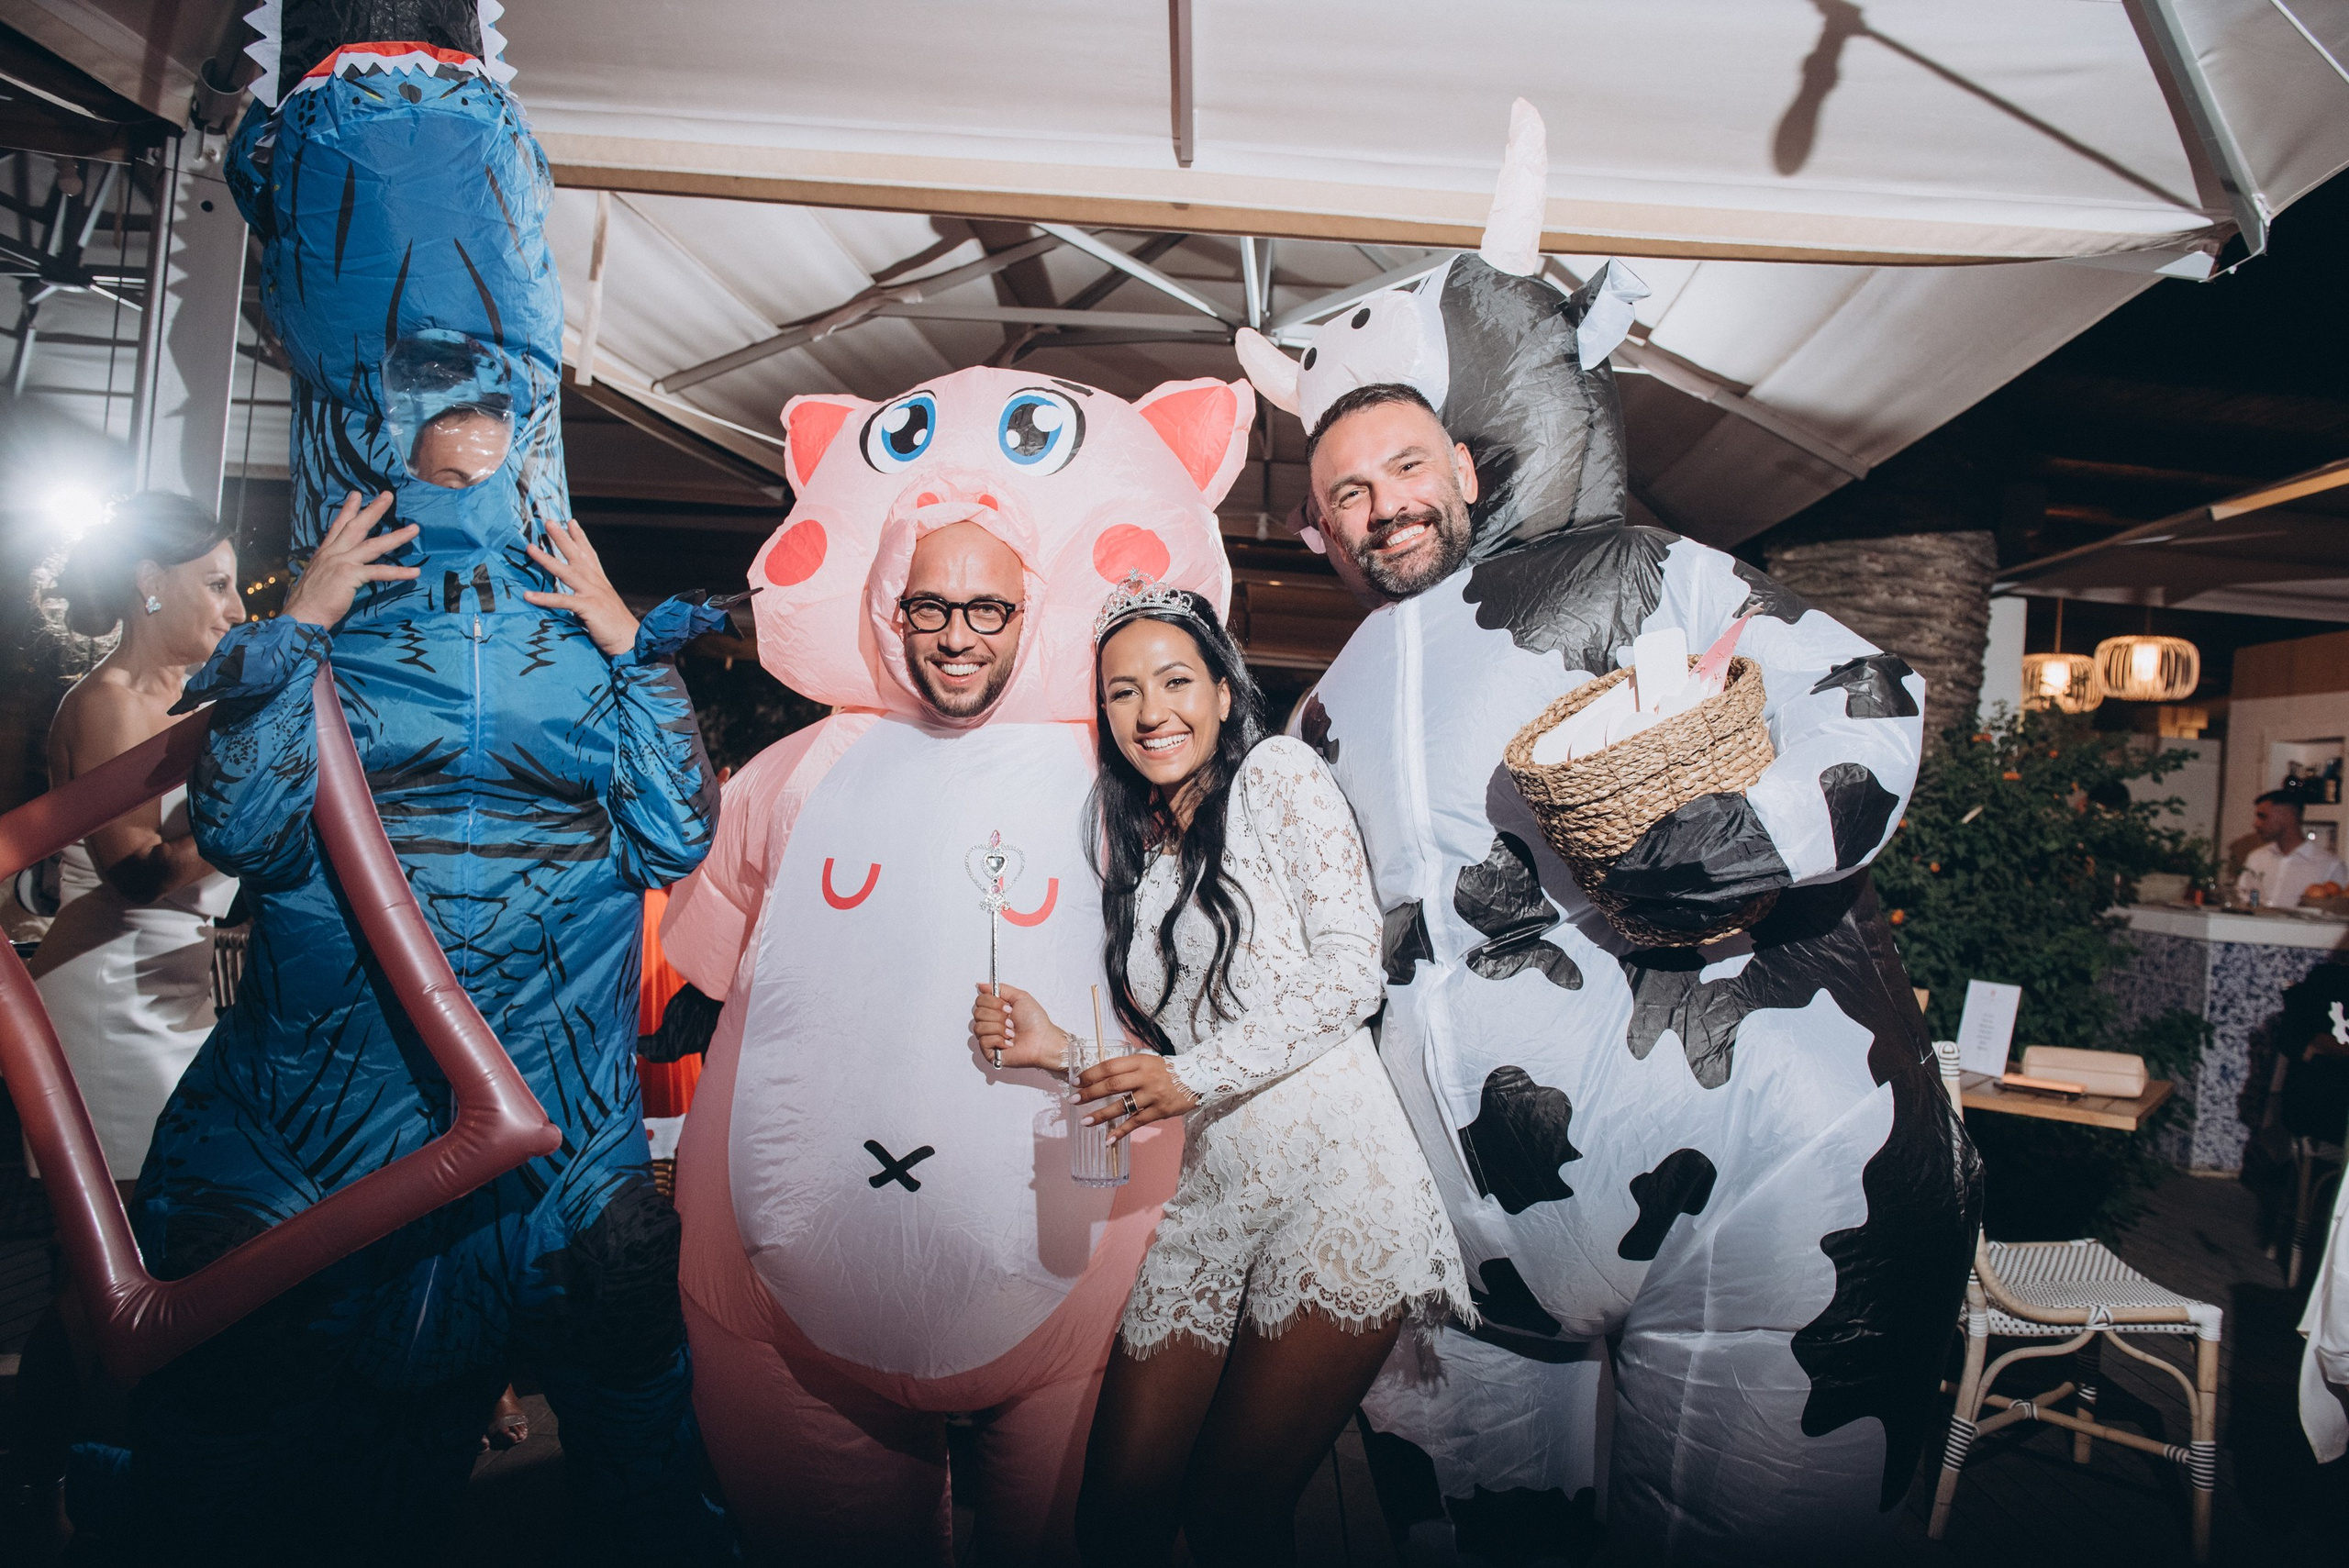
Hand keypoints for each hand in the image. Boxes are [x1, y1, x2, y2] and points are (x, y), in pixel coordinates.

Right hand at [283, 491, 417, 627]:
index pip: (338, 527)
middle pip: (357, 527)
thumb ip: (329, 570)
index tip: (357, 495)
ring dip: (396, 536)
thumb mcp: (318, 579)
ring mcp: (341, 562)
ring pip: (373, 545)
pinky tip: (415, 572)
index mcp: (324, 554)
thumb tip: (337, 572)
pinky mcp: (349, 575)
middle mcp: (332, 553)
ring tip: (414, 529)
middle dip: (374, 510)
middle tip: (389, 495)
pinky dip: (399, 572)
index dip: (348, 510)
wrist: (301, 616)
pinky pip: (380, 572)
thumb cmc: (310, 604)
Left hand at [522, 518, 639, 656]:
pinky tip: (528, 595)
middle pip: (576, 555)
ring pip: (566, 572)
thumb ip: (590, 598)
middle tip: (548, 521)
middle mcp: (596, 584)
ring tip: (530, 548)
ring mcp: (592, 594)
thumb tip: (575, 598)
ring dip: (546, 559)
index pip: (589, 554)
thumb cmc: (618, 629)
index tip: (571, 521)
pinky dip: (544, 598)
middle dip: (561, 537)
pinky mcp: (588, 608)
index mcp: (601, 583)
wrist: (633, 642)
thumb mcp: (604, 607)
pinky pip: (562, 601)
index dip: (580, 537)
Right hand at [972, 982, 1069, 1071]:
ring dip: (999, 1028)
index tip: (1008, 1007)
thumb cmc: (1035, 1022)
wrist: (1042, 1040)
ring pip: (979, 1027)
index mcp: (996, 1010)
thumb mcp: (1020, 997)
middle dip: (998, 1016)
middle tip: (1011, 1020)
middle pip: (977, 1013)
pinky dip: (999, 1040)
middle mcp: (990, 1023)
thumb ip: (1000, 989)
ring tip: (1011, 1032)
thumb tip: (981, 985)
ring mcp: (989, 1038)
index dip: (993, 1003)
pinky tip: (1008, 1042)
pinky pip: (983, 1041)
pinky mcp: (989, 1052)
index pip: (980, 1001)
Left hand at [1077, 1052, 1196, 1140]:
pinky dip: (1121, 1131)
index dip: (1090, 1074)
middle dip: (1090, 1093)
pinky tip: (1108, 1139)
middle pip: (1112, 1085)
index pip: (1110, 1067)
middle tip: (1073, 1100)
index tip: (1075, 1082)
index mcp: (1140, 1062)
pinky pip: (1136, 1122)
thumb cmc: (1167, 1071)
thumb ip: (1127, 1069)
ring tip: (1085, 1122)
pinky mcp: (1160, 1111)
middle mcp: (1145, 1077)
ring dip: (1101, 1115)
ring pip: (1122, 1106)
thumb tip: (1098, 1078)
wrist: (1198, 1077)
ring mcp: (1153, 1095)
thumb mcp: (1147, 1062)